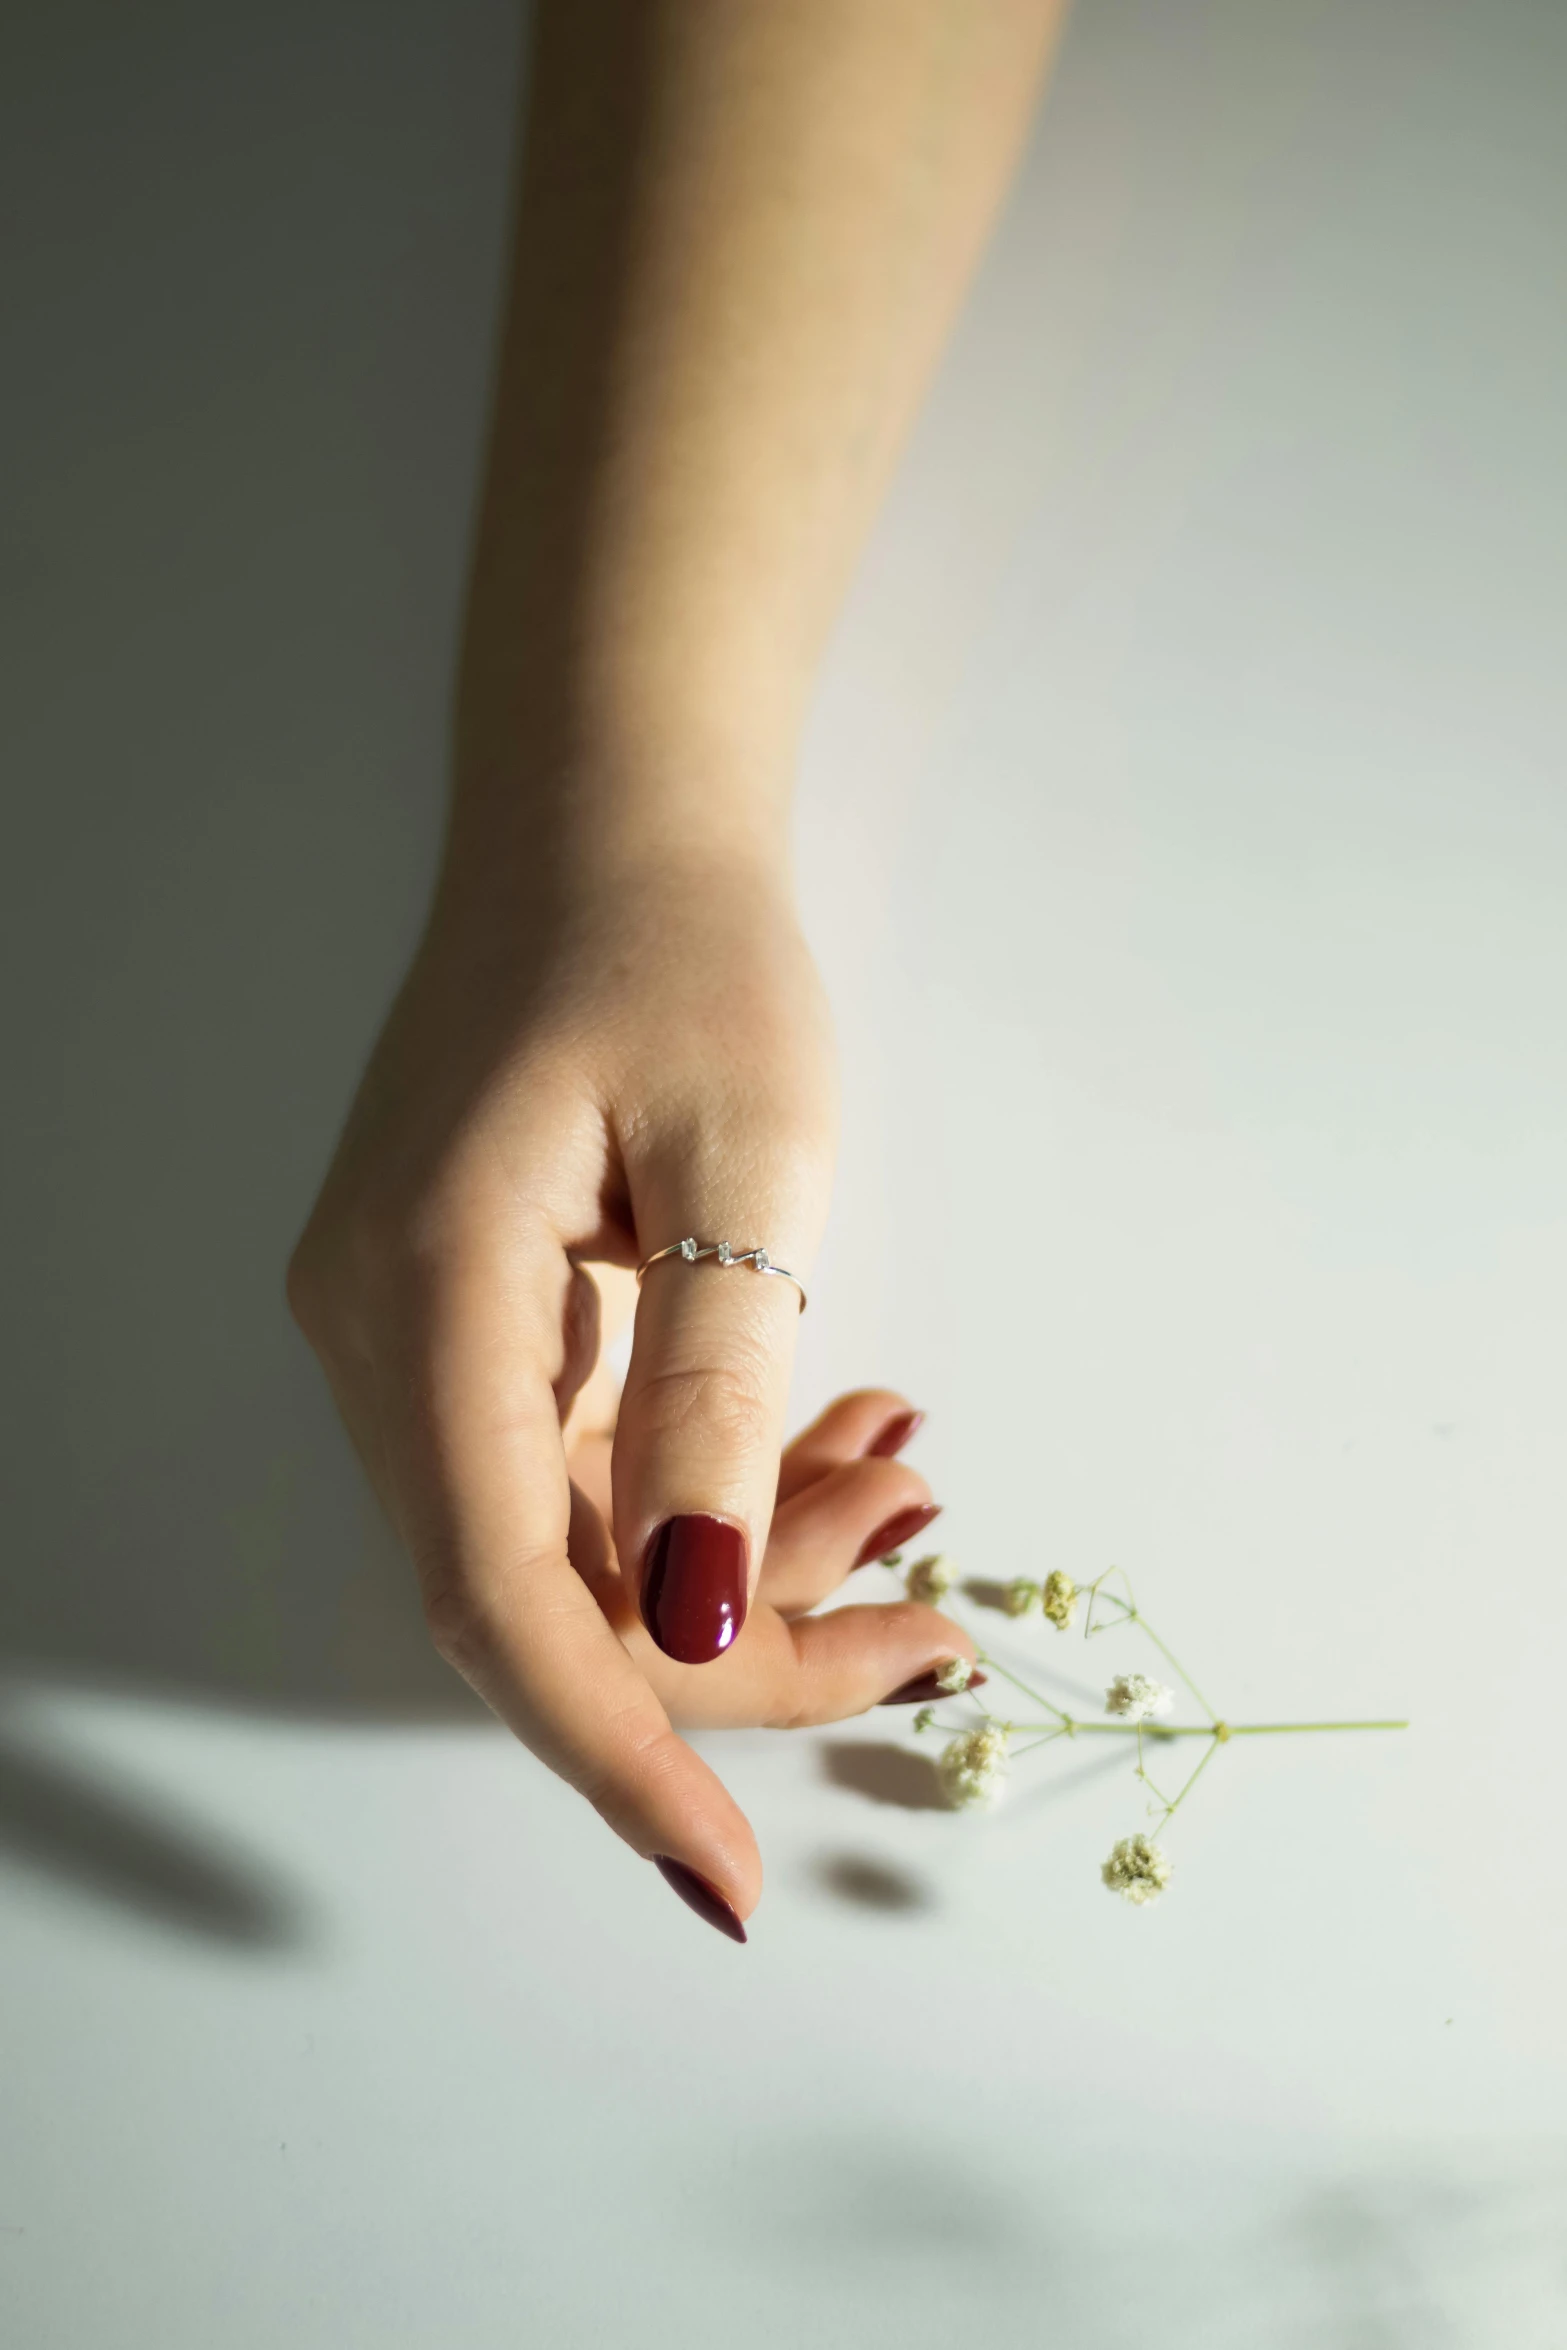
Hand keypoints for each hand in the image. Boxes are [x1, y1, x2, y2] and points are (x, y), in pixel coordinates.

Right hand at [287, 850, 974, 1933]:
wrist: (606, 828)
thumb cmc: (679, 951)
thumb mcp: (744, 1159)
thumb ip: (715, 1393)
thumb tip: (700, 1620)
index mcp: (426, 1294)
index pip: (502, 1597)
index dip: (622, 1748)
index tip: (734, 1876)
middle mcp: (382, 1336)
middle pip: (542, 1592)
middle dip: (739, 1642)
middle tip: (924, 1612)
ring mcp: (411, 1331)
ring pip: (571, 1540)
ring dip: (741, 1554)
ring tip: (899, 1476)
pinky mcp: (465, 1320)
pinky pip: (579, 1467)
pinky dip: (709, 1483)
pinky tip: (831, 1427)